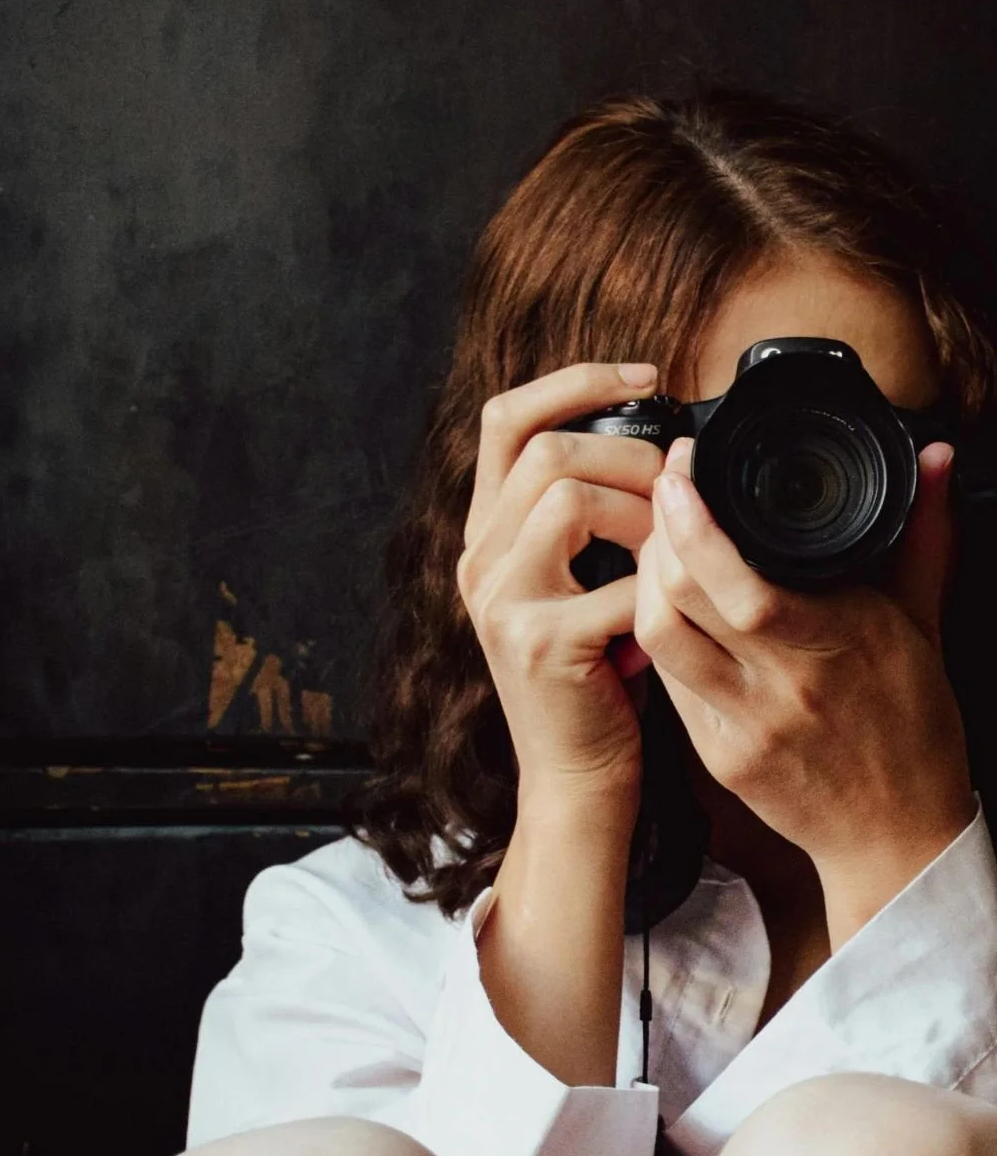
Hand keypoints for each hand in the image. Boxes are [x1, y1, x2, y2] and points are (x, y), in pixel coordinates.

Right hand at [457, 361, 663, 819]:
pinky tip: (673, 606)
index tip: (646, 379)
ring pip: (567, 496)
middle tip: (677, 484)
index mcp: (487, 536)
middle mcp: (479, 562)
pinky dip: (658, 585)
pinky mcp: (538, 644)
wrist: (577, 776)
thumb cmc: (597, 679)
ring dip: (642, 509)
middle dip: (629, 452)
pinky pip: (615, 579)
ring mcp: (500, 602)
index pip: (506, 419)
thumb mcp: (580, 583)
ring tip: (673, 545)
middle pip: (544, 449)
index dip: (574, 381)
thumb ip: (592, 519)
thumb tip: (665, 444)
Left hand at [633, 437, 974, 890]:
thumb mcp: (924, 624)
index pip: (736, 580)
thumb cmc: (914, 727)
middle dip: (656, 535)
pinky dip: (656, 632)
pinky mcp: (715, 757)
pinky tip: (663, 603)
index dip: (691, 522)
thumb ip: (923, 535)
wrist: (897, 835)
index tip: (683, 471)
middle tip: (662, 493)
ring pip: (657, 639)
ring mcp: (741, 726)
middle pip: (678, 602)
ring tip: (657, 544)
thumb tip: (938, 456)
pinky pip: (667, 680)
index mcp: (836, 645)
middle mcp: (782, 687)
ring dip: (643, 582)